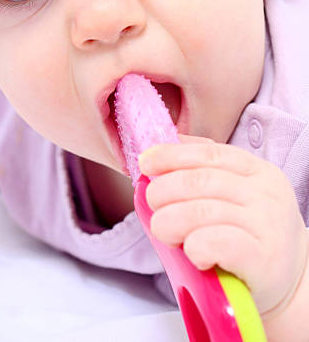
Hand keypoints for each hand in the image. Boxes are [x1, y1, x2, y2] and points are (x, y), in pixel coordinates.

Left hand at [138, 136, 308, 316]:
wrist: (290, 283)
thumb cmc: (248, 235)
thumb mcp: (233, 195)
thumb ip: (201, 170)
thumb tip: (156, 152)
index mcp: (256, 170)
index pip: (209, 153)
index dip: (172, 155)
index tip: (146, 163)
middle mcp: (265, 193)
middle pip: (200, 181)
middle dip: (164, 191)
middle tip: (154, 205)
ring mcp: (267, 225)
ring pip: (202, 211)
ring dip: (170, 221)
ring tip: (165, 231)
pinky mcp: (263, 260)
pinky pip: (217, 243)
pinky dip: (194, 245)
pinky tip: (192, 252)